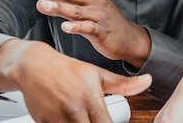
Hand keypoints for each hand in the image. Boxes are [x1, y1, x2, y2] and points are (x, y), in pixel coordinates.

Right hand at [0, 40, 151, 122]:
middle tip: (99, 120)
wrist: (34, 66)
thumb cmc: (68, 69)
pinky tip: (71, 119)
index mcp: (91, 98)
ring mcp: (57, 119)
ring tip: (86, 118)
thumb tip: (148, 80)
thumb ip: (123, 84)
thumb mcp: (98, 74)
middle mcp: (74, 110)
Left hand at [29, 0, 150, 66]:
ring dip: (59, 7)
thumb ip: (67, 4)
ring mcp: (99, 16)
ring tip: (43, 5)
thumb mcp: (89, 8)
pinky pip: (88, 28)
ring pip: (77, 10)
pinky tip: (65, 27)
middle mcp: (95, 2)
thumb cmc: (106, 23)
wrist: (130, 39)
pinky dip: (76, 27)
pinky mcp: (102, 31)